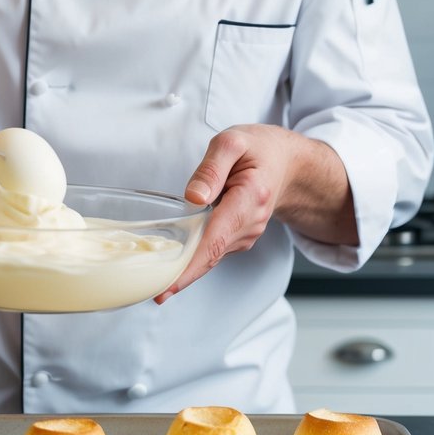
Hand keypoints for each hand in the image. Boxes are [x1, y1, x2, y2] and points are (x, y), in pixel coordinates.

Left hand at [155, 124, 355, 302]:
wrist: (285, 163)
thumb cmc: (257, 150)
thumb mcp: (232, 142)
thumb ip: (211, 168)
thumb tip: (193, 197)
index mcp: (250, 198)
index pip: (216, 239)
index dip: (190, 267)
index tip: (167, 286)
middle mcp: (251, 223)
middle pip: (210, 255)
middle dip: (179, 275)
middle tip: (148, 292)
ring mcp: (246, 234)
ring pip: (210, 256)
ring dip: (183, 268)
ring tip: (153, 276)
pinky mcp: (239, 238)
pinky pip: (212, 251)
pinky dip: (192, 259)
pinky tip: (172, 263)